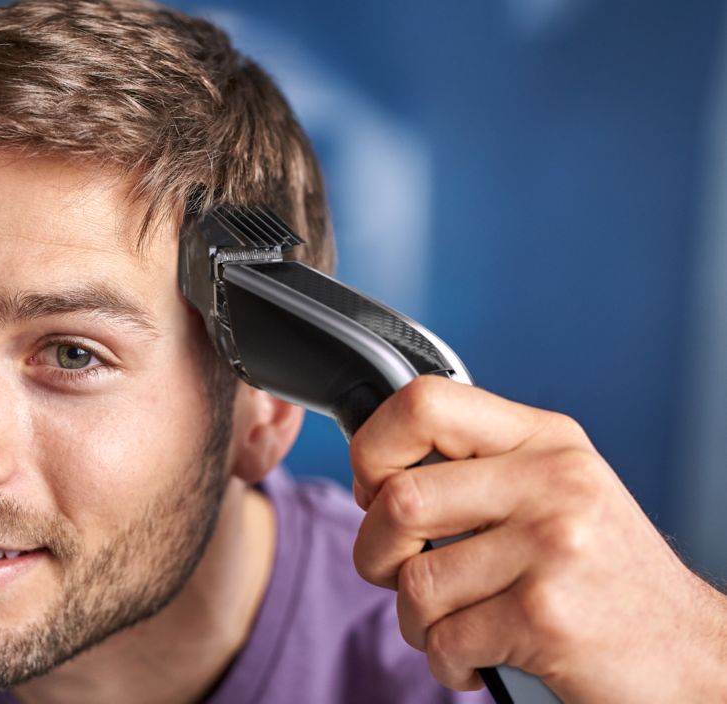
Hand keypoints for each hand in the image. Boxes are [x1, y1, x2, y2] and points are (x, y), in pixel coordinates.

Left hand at [349, 375, 726, 702]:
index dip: (374, 448)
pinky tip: (481, 661)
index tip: (377, 490)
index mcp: (544, 439)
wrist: (690, 656)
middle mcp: (553, 481)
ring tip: (454, 626)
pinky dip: (448, 662)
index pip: (423, 402)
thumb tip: (373, 467)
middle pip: (399, 499)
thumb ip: (478, 468)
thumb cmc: (603, 578)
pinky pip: (445, 639)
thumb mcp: (557, 491)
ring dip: (416, 621)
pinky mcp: (546, 617)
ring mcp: (554, 547)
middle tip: (400, 574)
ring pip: (415, 581)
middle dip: (376, 552)